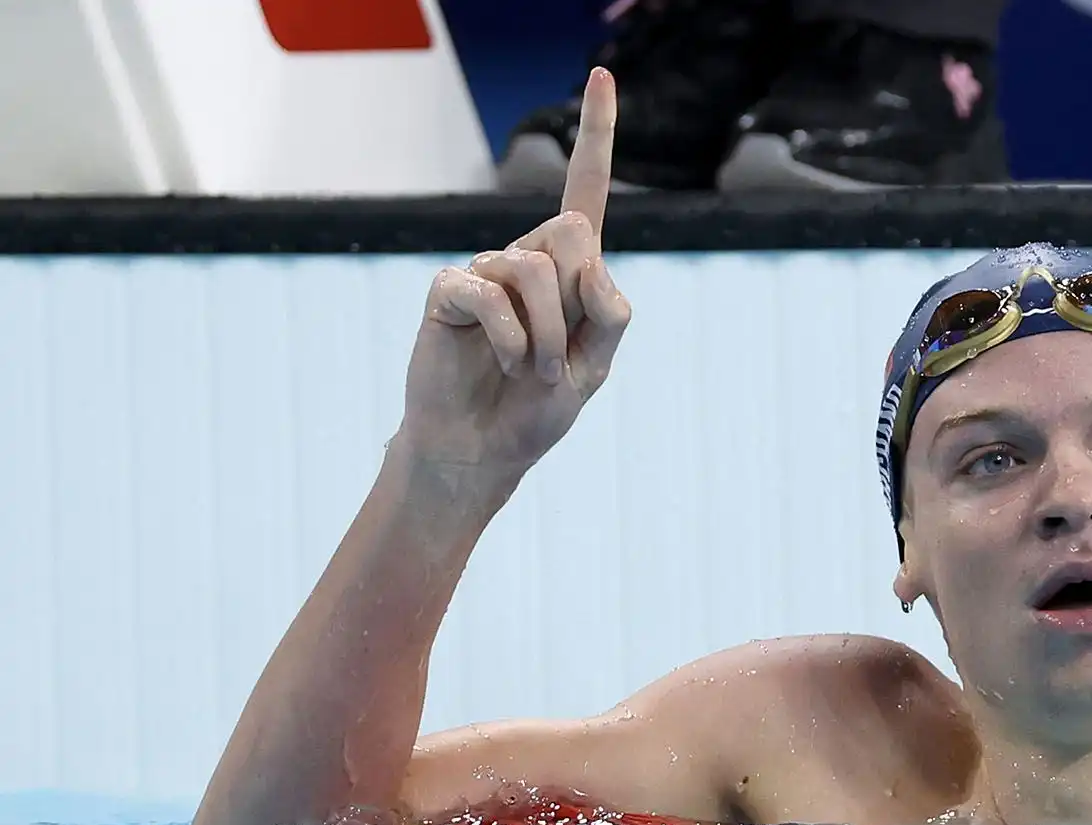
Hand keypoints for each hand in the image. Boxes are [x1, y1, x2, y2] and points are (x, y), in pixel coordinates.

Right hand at [397, 67, 632, 477]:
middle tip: (559, 359)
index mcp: (570, 271)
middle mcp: (526, 258)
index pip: (586, 192)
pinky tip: (503, 365)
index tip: (601, 73)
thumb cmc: (536, 409)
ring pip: (535, 269)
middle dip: (577, 305)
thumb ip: (611, 314)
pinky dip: (512, 341)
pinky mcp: (448, 291)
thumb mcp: (596, 367)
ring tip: (529, 373)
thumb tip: (591, 257)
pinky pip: (488, 293)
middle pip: (574, 232)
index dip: (596, 135)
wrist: (480, 452)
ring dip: (546, 338)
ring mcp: (484, 271)